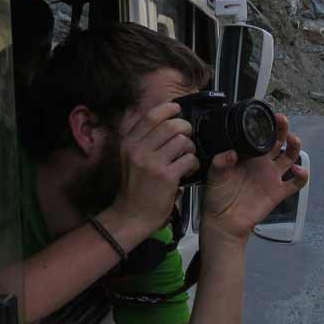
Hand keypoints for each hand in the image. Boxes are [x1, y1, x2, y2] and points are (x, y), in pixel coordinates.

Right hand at [106, 101, 198, 241]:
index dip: (167, 109)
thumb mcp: (130, 158)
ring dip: (190, 148)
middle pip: (170, 125)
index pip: (150, 117)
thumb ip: (143, 140)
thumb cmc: (134, 188)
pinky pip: (189, 159)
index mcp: (129, 143)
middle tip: (187, 137)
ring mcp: (152, 163)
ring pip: (182, 141)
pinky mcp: (166, 176)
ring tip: (187, 157)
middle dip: (185, 128)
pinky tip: (189, 170)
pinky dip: (194, 163)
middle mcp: (138, 150)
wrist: (131, 215)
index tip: (177, 108)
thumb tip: (166, 120)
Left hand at [202, 113, 306, 242]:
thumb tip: (230, 153)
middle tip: (282, 121)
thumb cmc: (218, 196)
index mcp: (248, 155)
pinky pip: (297, 183)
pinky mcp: (279, 192)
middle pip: (279, 141)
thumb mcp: (214, 176)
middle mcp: (263, 162)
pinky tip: (298, 170)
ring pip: (291, 156)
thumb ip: (220, 163)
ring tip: (293, 141)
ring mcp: (272, 176)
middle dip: (283, 129)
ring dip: (295, 146)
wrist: (224, 221)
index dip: (266, 125)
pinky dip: (302, 175)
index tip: (267, 116)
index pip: (260, 135)